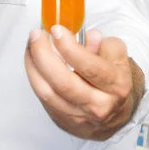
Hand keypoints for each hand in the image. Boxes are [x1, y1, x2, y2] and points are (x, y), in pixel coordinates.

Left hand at [24, 26, 143, 140]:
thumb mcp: (117, 58)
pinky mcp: (61, 119)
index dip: (69, 47)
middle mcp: (97, 105)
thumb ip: (104, 45)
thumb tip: (90, 36)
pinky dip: (34, 75)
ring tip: (31, 44)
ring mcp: (78, 116)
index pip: (89, 67)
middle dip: (43, 55)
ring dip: (33, 64)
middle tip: (36, 34)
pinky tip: (33, 60)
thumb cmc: (113, 81)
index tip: (57, 30)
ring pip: (47, 92)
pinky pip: (41, 97)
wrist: (113, 116)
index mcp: (116, 86)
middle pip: (63, 82)